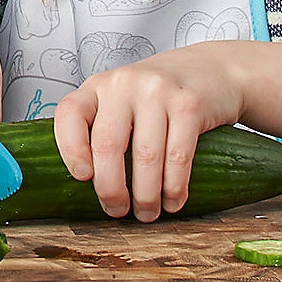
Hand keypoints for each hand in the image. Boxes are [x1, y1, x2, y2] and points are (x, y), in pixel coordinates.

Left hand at [53, 44, 246, 221]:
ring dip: (146, 196)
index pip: (70, 113)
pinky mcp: (189, 104)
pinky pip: (178, 157)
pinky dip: (174, 188)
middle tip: (118, 210)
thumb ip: (103, 129)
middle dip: (111, 189)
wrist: (211, 69)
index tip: (82, 178)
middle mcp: (124, 83)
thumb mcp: (123, 101)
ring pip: (145, 156)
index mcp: (99, 85)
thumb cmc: (158, 97)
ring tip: (147, 212)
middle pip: (107, 144)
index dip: (70, 149)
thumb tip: (87, 188)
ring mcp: (158, 90)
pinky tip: (172, 200)